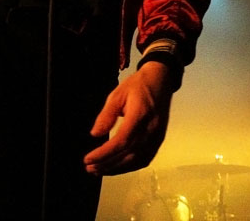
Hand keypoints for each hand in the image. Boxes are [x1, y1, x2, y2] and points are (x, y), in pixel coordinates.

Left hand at [83, 61, 172, 175]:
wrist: (161, 80)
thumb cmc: (139, 85)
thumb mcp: (117, 94)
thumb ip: (106, 115)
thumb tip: (95, 134)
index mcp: (140, 115)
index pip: (122, 141)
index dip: (104, 153)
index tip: (88, 158)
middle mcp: (151, 128)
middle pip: (129, 155)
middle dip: (107, 164)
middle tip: (90, 168)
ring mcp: (157, 136)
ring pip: (137, 160)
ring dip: (117, 169)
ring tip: (100, 170)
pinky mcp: (159, 139)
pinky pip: (145, 159)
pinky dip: (130, 166)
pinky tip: (118, 167)